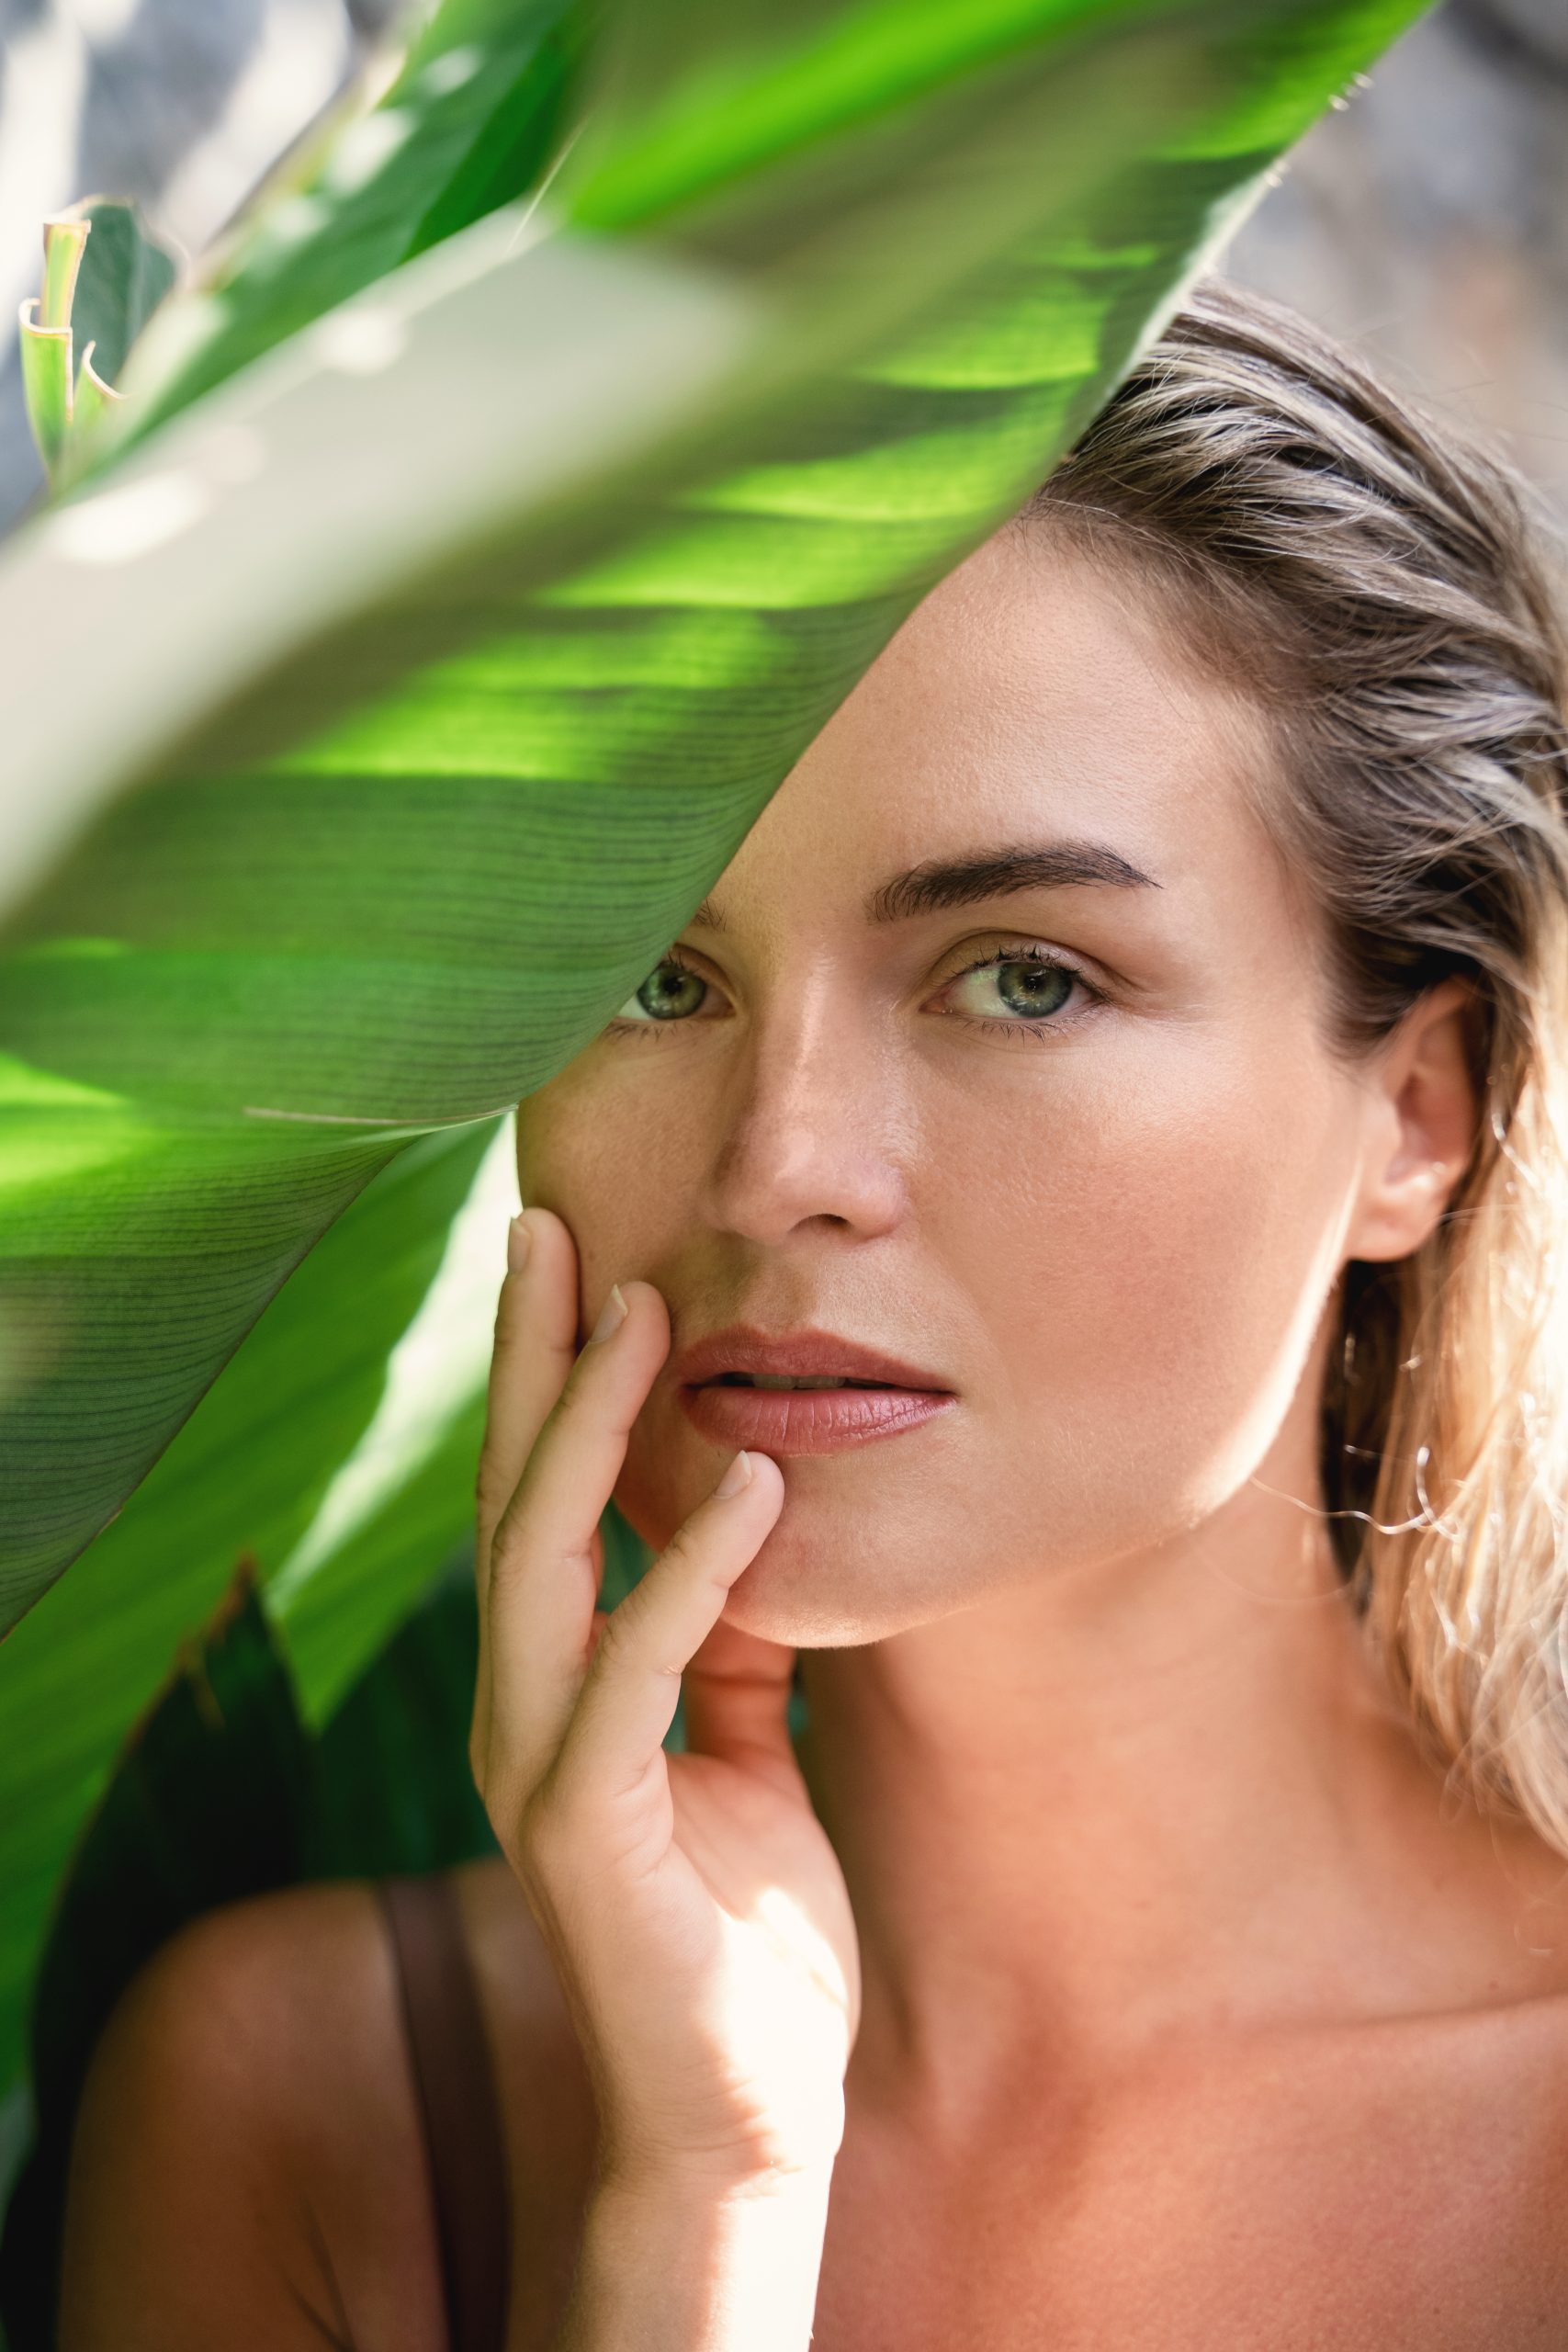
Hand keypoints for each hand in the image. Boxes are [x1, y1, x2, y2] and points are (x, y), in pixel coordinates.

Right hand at [470, 1205, 860, 2193]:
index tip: (573, 1256)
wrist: (748, 2112)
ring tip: (642, 1313)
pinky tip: (751, 1483)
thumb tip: (742, 1524)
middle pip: (512, 1503)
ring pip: (543, 1566)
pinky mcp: (592, 1839)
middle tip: (549, 1226)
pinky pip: (636, 1677)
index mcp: (553, 1690)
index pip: (536, 1503)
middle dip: (528, 1362)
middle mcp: (522, 1715)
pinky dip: (689, 1573)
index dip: (545, 1382)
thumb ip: (721, 1645)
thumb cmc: (746, 1928)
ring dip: (588, 1432)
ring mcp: (541, 1776)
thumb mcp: (743, 1750)